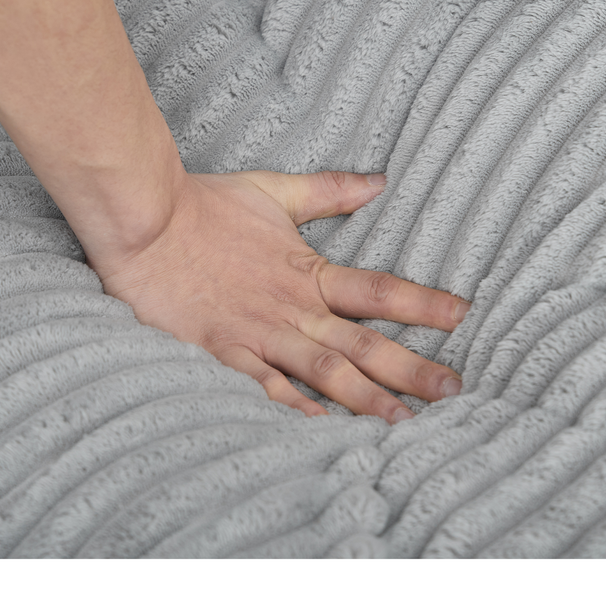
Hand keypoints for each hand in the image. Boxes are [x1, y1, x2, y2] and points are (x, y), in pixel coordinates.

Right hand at [87, 169, 467, 422]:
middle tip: (455, 392)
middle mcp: (292, 308)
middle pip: (362, 343)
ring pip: (323, 371)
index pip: (378, 290)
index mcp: (306, 271)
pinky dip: (294, 410)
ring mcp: (259, 333)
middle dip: (411, 369)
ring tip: (405, 423)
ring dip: (366, 398)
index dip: (423, 304)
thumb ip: (327, 192)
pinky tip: (324, 431)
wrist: (149, 221)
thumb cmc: (208, 205)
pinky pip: (264, 387)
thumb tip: (377, 182)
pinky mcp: (223, 351)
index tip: (463, 318)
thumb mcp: (274, 190)